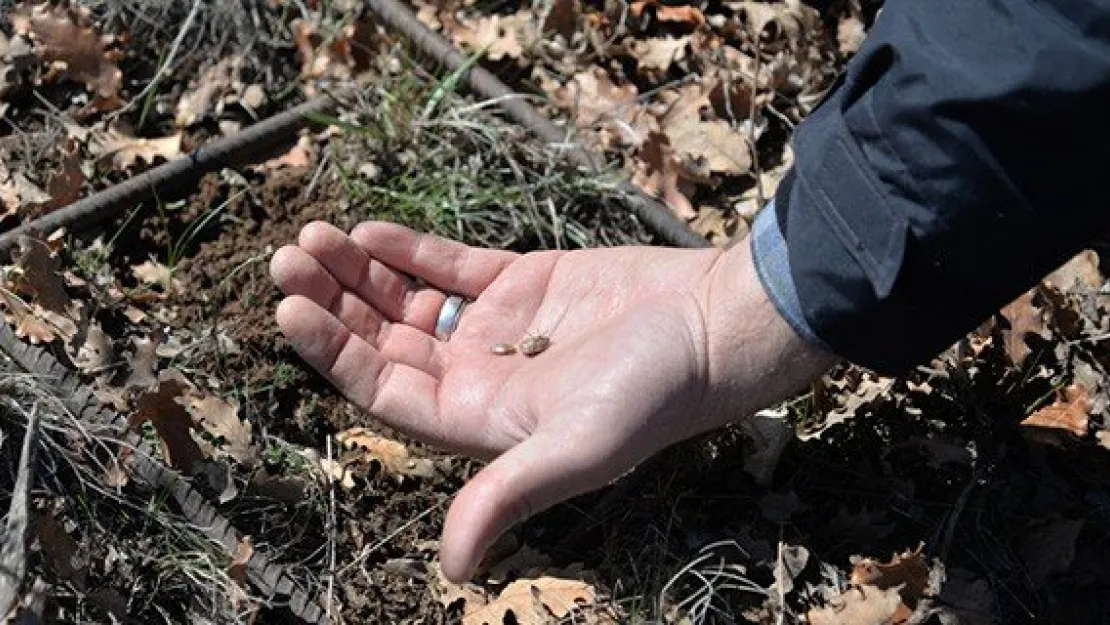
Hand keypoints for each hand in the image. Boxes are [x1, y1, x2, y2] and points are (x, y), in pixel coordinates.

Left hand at [270, 221, 834, 580]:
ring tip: (314, 235)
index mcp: (480, 421)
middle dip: (333, 302)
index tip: (289, 307)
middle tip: (285, 257)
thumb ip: (509, 495)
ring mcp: (500, 329)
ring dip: (362, 272)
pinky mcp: (526, 283)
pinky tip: (370, 230)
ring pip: (409, 300)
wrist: (714, 327)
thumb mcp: (578, 448)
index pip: (383, 389)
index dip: (332, 353)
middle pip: (384, 341)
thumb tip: (453, 571)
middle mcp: (480, 377)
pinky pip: (455, 267)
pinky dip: (413, 249)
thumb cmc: (653, 393)